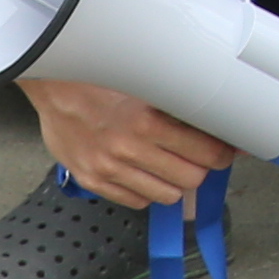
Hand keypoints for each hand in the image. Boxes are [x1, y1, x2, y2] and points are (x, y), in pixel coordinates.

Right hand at [26, 78, 220, 213]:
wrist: (53, 84)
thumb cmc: (99, 77)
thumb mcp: (143, 82)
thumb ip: (175, 103)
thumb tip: (212, 119)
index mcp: (146, 120)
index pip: (205, 152)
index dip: (221, 153)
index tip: (225, 151)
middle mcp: (128, 148)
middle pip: (190, 179)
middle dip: (200, 168)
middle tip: (200, 157)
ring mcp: (109, 168)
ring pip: (166, 195)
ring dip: (175, 182)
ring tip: (171, 164)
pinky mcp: (92, 180)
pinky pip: (136, 201)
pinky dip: (146, 190)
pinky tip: (144, 172)